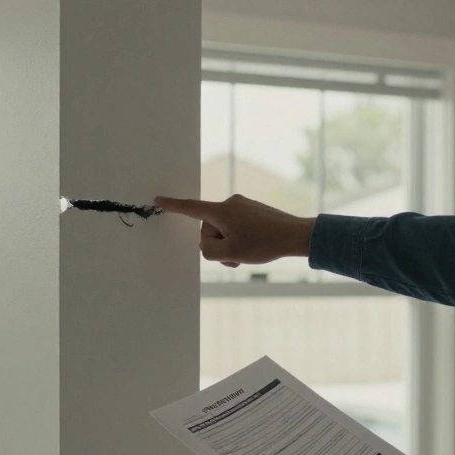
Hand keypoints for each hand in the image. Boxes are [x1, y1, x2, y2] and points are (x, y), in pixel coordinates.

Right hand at [153, 194, 314, 267]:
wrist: (296, 235)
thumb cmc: (264, 244)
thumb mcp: (230, 254)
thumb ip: (208, 250)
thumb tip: (206, 243)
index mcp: (221, 211)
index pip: (191, 208)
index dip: (173, 206)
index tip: (158, 199)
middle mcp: (230, 203)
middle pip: (209, 229)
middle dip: (219, 244)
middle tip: (238, 255)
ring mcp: (242, 205)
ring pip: (224, 230)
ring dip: (231, 244)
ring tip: (249, 252)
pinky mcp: (252, 210)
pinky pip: (236, 227)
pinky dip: (240, 239)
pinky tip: (256, 246)